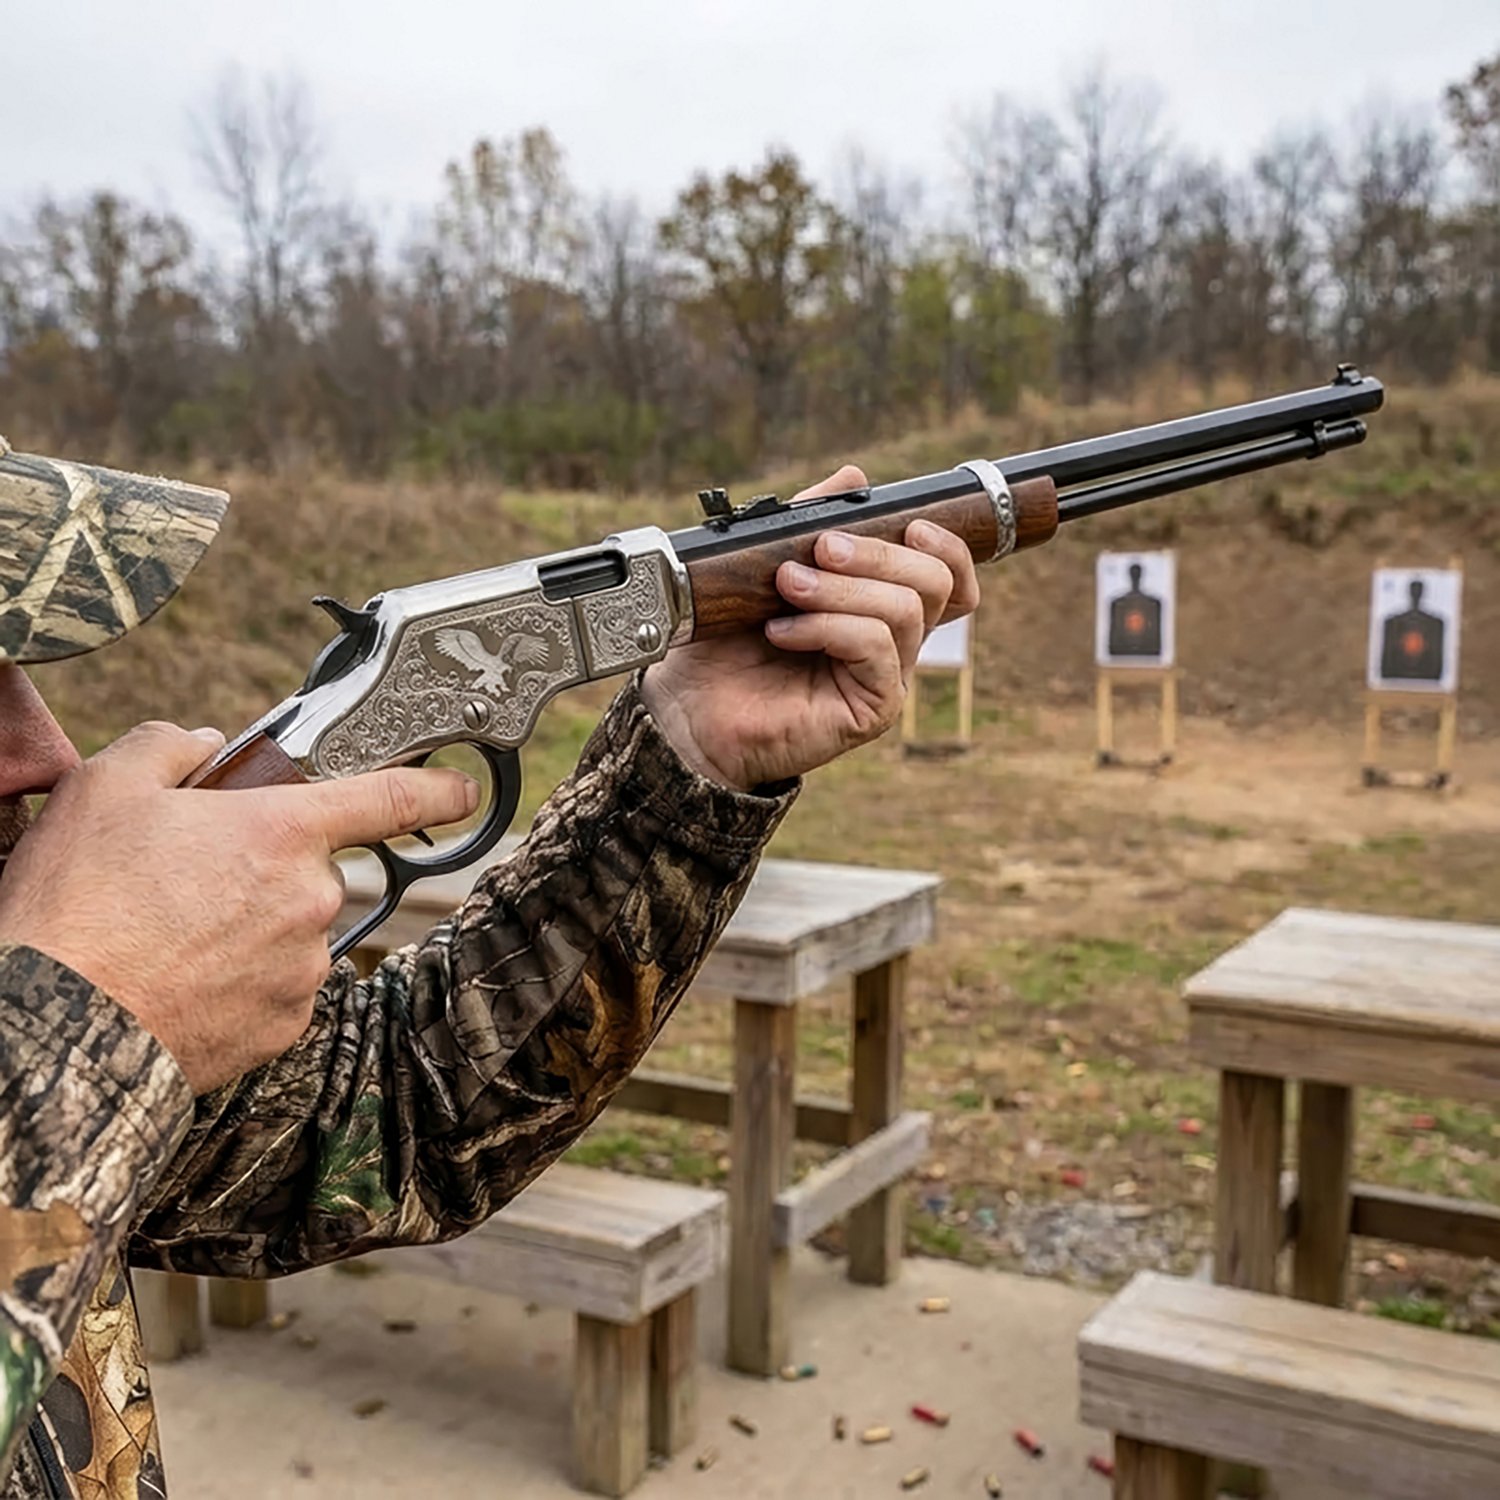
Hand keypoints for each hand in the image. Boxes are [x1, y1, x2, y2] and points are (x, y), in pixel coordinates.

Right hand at [0, 722, 475, 1092]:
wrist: (57, 1030)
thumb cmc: (77, 905)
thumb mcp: (104, 788)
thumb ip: (169, 747)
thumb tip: (204, 743)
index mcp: (283, 832)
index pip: (388, 797)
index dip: (436, 789)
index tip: (463, 791)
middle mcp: (311, 900)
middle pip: (311, 869)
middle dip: (263, 868)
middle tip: (185, 879)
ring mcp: (303, 968)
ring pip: (291, 931)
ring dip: (249, 928)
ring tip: (169, 937)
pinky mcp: (284, 1027)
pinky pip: (276, 988)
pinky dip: (240, 982)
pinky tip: (183, 980)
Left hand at [641, 465, 980, 789]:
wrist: (692, 709)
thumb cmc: (727, 642)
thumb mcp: (765, 565)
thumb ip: (809, 522)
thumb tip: (854, 476)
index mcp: (881, 607)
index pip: (951, 577)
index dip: (948, 547)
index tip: (911, 525)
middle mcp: (895, 642)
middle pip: (936, 583)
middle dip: (880, 554)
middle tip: (820, 549)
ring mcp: (887, 677)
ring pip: (907, 611)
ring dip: (844, 588)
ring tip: (788, 586)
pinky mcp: (872, 709)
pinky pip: (875, 648)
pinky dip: (828, 627)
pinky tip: (782, 630)